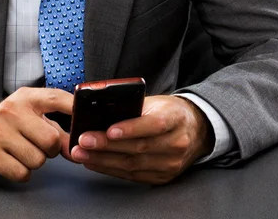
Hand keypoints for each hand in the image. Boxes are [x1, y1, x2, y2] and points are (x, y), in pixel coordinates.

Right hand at [0, 87, 72, 181]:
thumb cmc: (10, 124)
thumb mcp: (31, 116)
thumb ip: (57, 128)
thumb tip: (78, 145)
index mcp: (26, 97)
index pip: (56, 98)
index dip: (74, 108)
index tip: (85, 119)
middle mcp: (11, 110)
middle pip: (51, 139)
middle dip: (51, 149)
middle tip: (39, 145)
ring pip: (37, 159)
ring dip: (35, 162)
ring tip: (22, 151)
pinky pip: (21, 173)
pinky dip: (22, 173)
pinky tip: (13, 161)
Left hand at [69, 95, 214, 184]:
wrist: (196, 130)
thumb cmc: (169, 111)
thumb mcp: (156, 101)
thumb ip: (133, 106)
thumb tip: (99, 109)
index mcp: (175, 119)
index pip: (153, 125)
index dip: (130, 128)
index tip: (109, 129)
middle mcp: (176, 143)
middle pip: (138, 147)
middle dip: (107, 145)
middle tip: (83, 140)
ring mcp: (170, 163)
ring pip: (133, 165)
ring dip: (103, 160)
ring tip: (81, 153)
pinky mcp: (163, 177)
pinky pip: (133, 176)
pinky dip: (111, 169)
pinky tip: (94, 162)